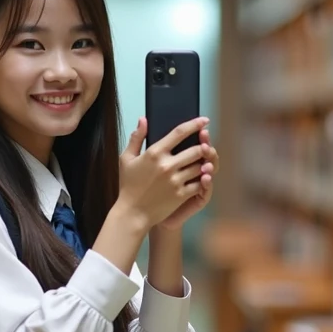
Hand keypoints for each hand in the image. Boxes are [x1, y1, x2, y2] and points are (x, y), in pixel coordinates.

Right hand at [117, 116, 211, 230]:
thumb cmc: (128, 186)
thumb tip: (143, 119)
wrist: (132, 213)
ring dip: (205, 163)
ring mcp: (175, 181)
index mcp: (154, 153)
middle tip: (206, 146)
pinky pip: (199, 184)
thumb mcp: (126, 159)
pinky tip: (202, 177)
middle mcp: (167, 165)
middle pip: (196, 150)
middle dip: (204, 147)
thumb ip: (136, 137)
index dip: (195, 124)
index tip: (204, 120)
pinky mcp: (181, 195)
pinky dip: (203, 180)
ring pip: (200, 166)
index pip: (180, 133)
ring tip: (205, 162)